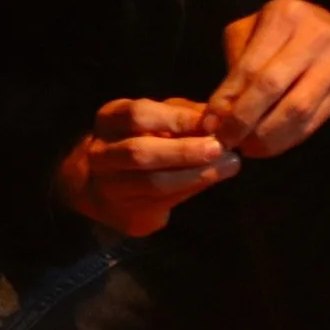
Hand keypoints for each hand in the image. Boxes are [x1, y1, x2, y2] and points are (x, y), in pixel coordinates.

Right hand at [55, 97, 240, 237]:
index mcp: (109, 121)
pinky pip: (162, 203)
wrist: (106, 188)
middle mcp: (100, 153)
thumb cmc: (142, 141)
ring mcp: (109, 187)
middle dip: (183, 151)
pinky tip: (213, 179)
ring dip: (195, 174)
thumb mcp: (158, 119)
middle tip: (218, 148)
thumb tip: (217, 117)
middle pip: (139, 152)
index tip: (211, 122)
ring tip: (228, 166)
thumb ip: (184, 115)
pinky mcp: (126, 214)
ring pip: (152, 182)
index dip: (176, 119)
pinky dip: (192, 189)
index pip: (138, 116)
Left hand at [205, 0, 329, 158]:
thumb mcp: (250, 32)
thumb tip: (218, 115)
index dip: (228, 100)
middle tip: (226, 140)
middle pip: (273, 88)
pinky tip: (268, 145)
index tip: (211, 124)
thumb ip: (234, 67)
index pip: (250, 67)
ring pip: (296, 111)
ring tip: (246, 147)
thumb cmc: (280, 31)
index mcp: (284, 17)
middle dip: (244, 120)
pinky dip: (287, 140)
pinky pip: (313, 123)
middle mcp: (315, 38)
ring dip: (266, 137)